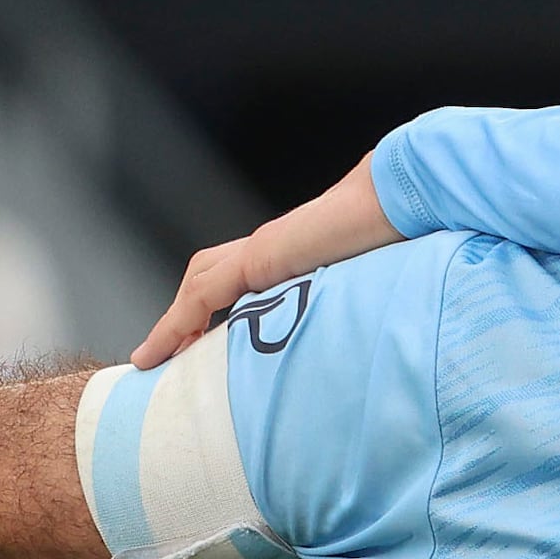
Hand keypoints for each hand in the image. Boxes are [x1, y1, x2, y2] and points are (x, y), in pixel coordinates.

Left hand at [132, 160, 398, 366]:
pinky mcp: (256, 257)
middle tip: (171, 350)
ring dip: (173, 320)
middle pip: (209, 272)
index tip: (204, 338)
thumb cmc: (405, 235)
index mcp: (299, 248)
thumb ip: (364, 299)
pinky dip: (173, 325)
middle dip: (185, 310)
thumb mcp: (377, 280)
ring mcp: (263, 246)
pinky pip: (203, 296)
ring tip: (154, 358)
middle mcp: (274, 244)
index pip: (242, 273)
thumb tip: (381, 330)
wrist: (401, 200)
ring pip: (199, 282)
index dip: (217, 303)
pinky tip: (156, 354)